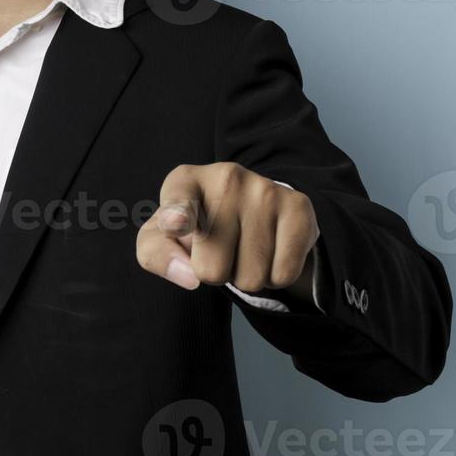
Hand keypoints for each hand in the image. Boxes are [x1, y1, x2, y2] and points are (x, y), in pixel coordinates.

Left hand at [137, 162, 319, 301]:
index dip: (178, 215)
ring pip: (250, 278)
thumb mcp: (163, 237)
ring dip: (245, 277)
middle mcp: (225, 177)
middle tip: (219, 251)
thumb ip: (157, 255)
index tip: (177, 223)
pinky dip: (274, 277)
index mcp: (185, 180)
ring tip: (243, 249)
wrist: (251, 207)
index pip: (179, 200)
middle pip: (212, 269)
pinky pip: (283, 275)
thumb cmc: (197, 226)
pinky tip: (269, 253)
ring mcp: (264, 190)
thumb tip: (188, 277)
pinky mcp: (297, 207)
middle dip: (214, 273)